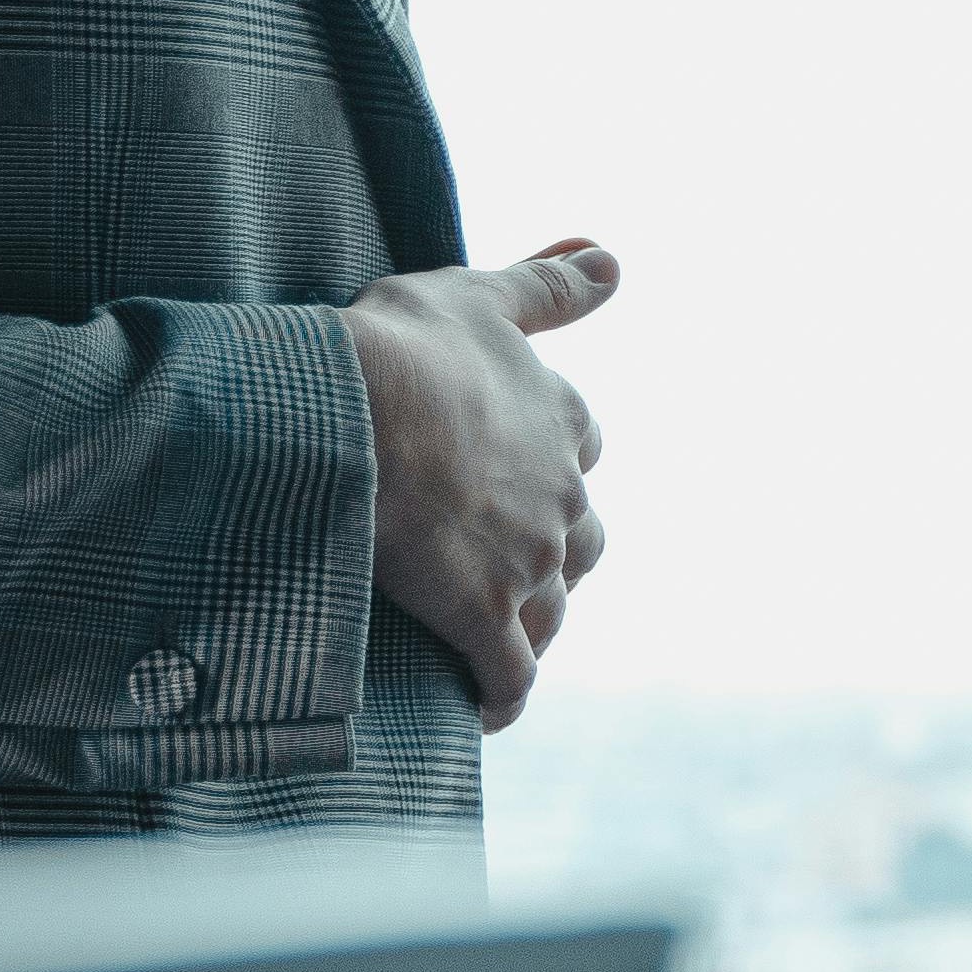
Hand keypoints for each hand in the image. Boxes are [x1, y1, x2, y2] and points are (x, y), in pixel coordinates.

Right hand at [347, 239, 616, 732]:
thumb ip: (547, 284)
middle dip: (551, 550)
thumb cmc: (405, 347)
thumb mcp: (477, 296)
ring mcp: (530, 561)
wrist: (358, 416)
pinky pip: (511, 676)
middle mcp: (562, 494)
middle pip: (580, 536)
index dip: (551, 456)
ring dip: (535, 623)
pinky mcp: (486, 616)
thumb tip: (613, 258)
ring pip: (555, 609)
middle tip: (506, 563)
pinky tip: (486, 712)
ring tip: (499, 637)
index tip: (519, 468)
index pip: (580, 440)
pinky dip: (502, 696)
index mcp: (559, 417)